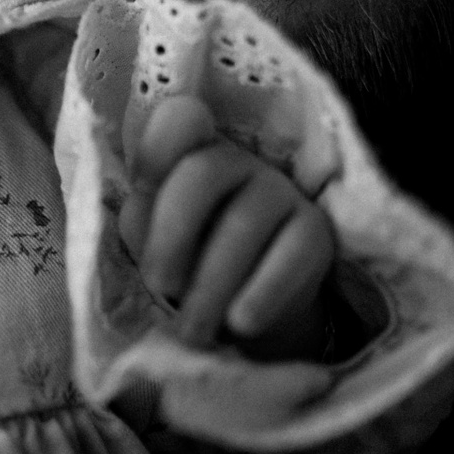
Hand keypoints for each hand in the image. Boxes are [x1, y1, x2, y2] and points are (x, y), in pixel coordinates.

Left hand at [118, 95, 335, 359]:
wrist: (246, 310)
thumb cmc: (188, 262)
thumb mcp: (153, 242)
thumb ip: (141, 220)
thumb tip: (138, 210)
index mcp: (188, 152)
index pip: (178, 122)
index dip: (157, 147)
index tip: (141, 185)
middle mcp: (236, 161)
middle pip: (203, 174)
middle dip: (173, 234)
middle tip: (159, 286)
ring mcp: (279, 191)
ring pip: (243, 225)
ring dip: (211, 284)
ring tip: (192, 331)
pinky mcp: (314, 231)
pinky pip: (292, 256)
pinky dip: (264, 292)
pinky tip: (242, 323)